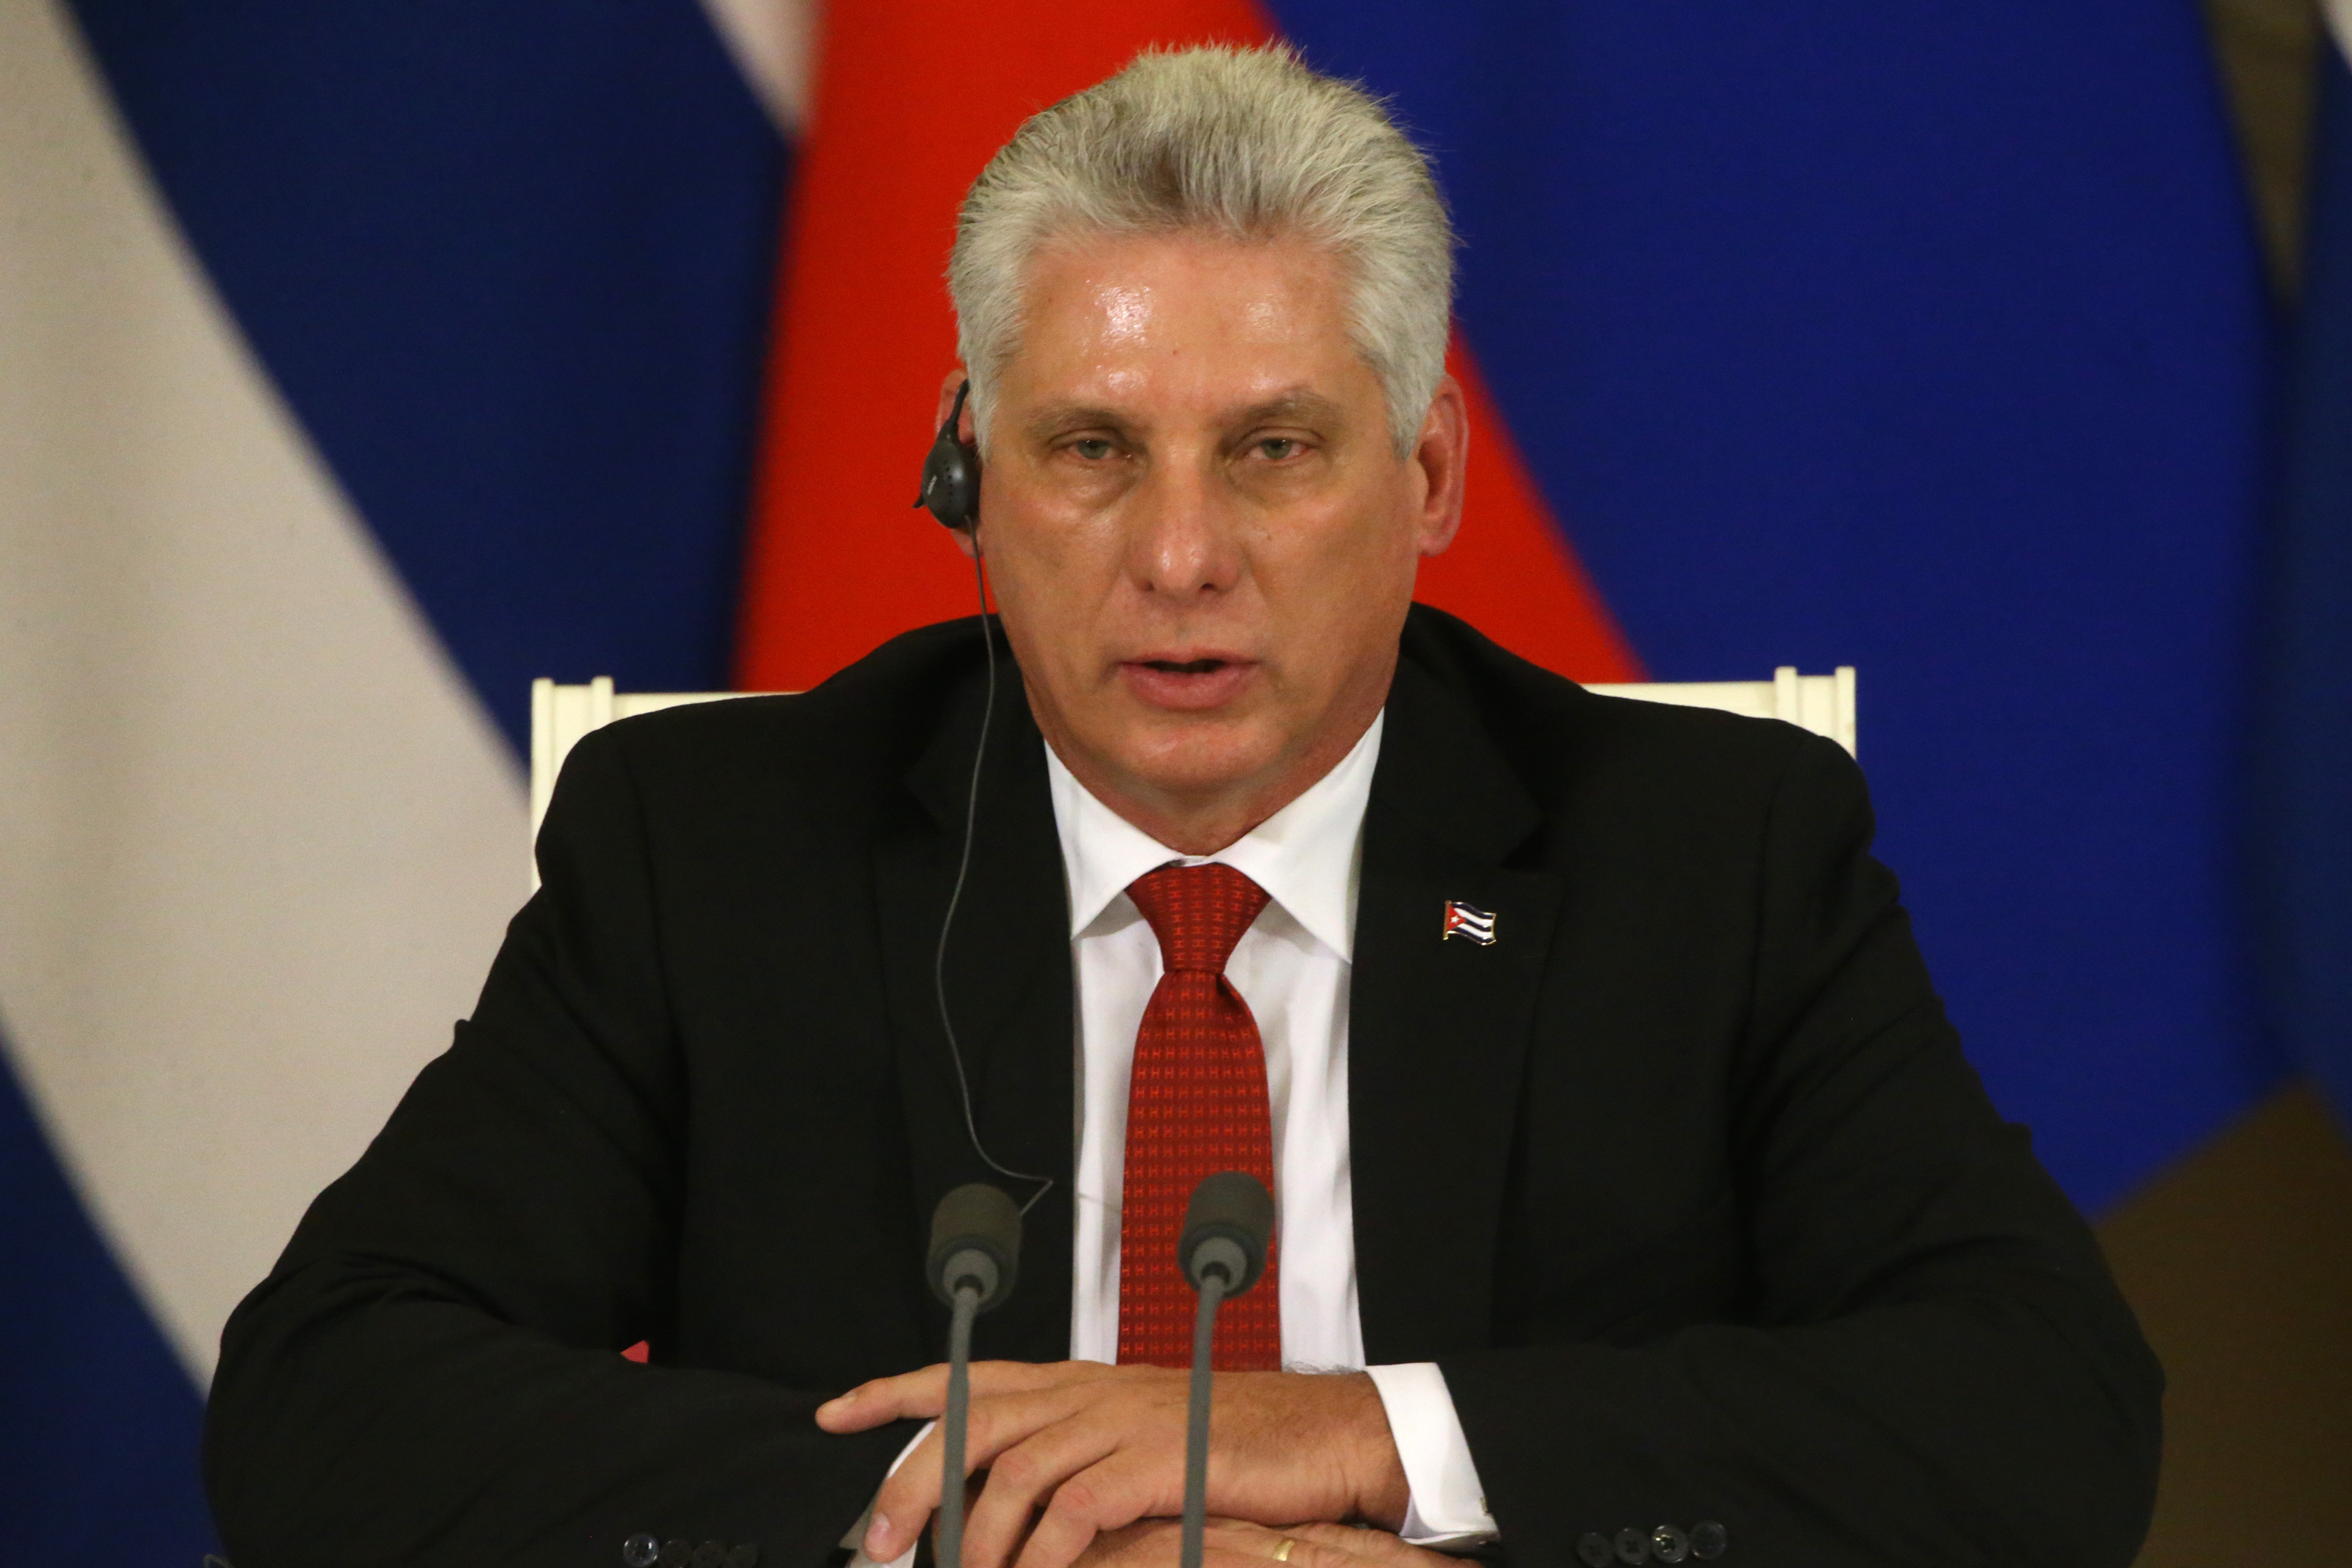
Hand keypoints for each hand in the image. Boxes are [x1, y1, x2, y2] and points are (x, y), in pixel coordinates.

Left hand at [815, 1361, 1409, 1567]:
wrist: (1321, 1438)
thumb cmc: (1233, 1446)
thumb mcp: (1138, 1445)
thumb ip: (1075, 1466)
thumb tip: (1005, 1513)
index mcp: (1078, 1383)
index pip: (969, 1375)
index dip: (896, 1390)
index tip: (836, 1411)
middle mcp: (1090, 1391)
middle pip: (973, 1422)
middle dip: (914, 1482)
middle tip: (880, 1542)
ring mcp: (1123, 1420)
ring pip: (1016, 1470)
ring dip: (977, 1535)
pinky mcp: (1158, 1459)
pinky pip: (1078, 1507)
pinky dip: (1044, 1552)